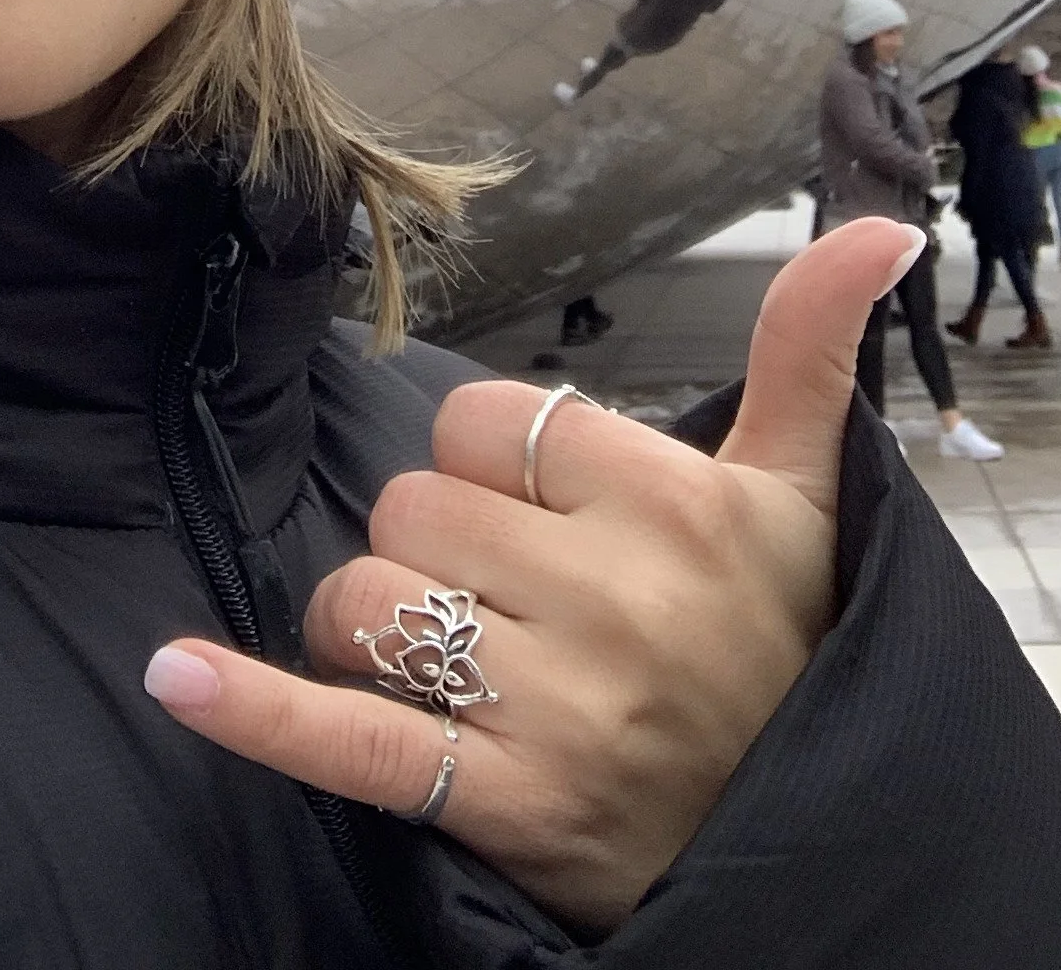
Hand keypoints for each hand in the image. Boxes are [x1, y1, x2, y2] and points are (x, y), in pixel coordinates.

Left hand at [143, 215, 918, 933]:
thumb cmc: (792, 646)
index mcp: (670, 501)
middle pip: (412, 508)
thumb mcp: (813, 491)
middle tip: (514, 603)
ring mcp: (553, 711)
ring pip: (368, 605)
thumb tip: (883, 221)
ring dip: (379, 631)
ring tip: (457, 665)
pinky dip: (256, 712)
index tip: (552, 518)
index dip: (496, 466)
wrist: (821, 840)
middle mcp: (610, 600)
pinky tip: (177, 674)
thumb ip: (809, 345)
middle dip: (437, 548)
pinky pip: (350, 743)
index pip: (487, 422)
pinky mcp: (502, 808)